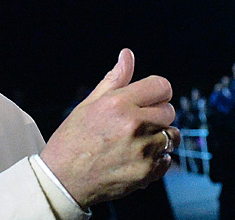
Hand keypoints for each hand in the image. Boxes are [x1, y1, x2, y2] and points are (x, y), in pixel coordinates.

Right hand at [40, 48, 179, 208]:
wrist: (62, 179)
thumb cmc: (72, 140)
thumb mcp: (89, 105)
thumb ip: (114, 80)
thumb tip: (127, 55)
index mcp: (118, 104)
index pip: (162, 86)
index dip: (157, 91)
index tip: (149, 99)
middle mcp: (134, 125)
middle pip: (169, 111)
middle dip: (157, 114)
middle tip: (136, 123)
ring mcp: (143, 150)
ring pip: (172, 136)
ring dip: (159, 137)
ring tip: (136, 142)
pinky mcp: (147, 172)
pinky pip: (167, 159)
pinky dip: (157, 159)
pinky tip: (135, 158)